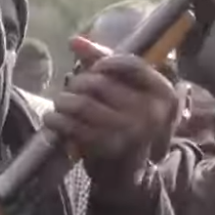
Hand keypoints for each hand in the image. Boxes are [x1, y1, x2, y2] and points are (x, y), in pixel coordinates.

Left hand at [45, 37, 175, 189]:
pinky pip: (73, 126)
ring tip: (60, 103)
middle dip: (77, 83)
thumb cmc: (129, 124)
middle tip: (70, 90)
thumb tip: (74, 40)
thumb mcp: (130, 93)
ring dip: (63, 101)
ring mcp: (129, 132)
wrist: (132, 174)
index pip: (130, 63)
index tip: (93, 68)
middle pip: (99, 82)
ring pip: (82, 103)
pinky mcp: (107, 148)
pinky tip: (53, 119)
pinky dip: (57, 120)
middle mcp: (150, 112)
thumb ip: (104, 62)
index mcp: (162, 94)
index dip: (104, 61)